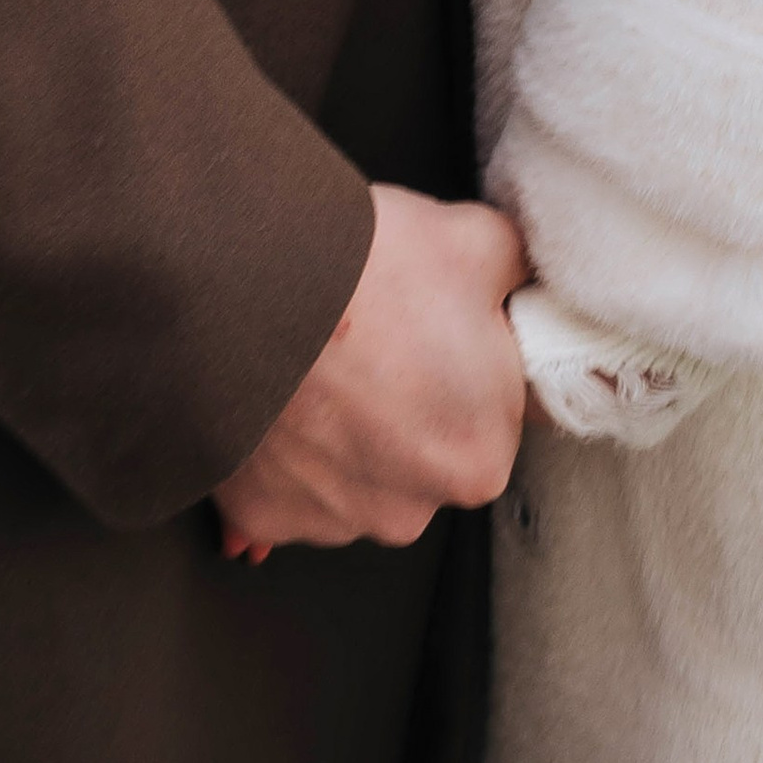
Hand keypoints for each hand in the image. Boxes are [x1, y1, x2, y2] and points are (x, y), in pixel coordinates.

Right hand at [212, 184, 527, 559]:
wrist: (245, 283)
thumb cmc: (363, 271)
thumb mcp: (476, 241)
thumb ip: (515, 275)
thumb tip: (517, 282)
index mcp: (480, 454)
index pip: (492, 413)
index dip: (464, 362)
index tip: (434, 331)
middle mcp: (411, 510)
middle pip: (420, 452)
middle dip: (402, 402)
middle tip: (373, 336)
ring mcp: (332, 521)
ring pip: (353, 471)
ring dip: (340, 429)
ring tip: (319, 360)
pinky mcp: (263, 516)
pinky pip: (283, 488)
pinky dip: (282, 451)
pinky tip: (279, 399)